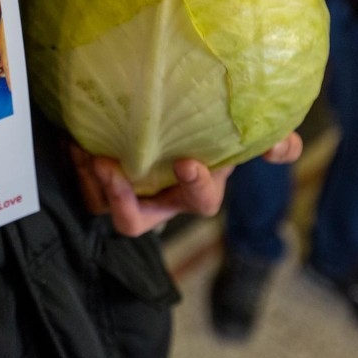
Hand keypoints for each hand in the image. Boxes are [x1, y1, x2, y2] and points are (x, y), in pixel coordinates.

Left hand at [70, 132, 302, 236]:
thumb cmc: (209, 142)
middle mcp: (157, 203)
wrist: (173, 135)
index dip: (195, 187)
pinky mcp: (100, 187)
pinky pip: (84, 188)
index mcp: (195, 194)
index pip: (200, 202)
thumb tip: (285, 146)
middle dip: (122, 200)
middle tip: (112, 168)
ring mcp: (126, 198)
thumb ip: (269, 142)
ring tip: (87, 152)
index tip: (188, 162)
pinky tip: (73, 140)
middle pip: (135, 222)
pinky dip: (76, 166)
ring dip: (92, 183)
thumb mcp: (239, 140)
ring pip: (102, 206)